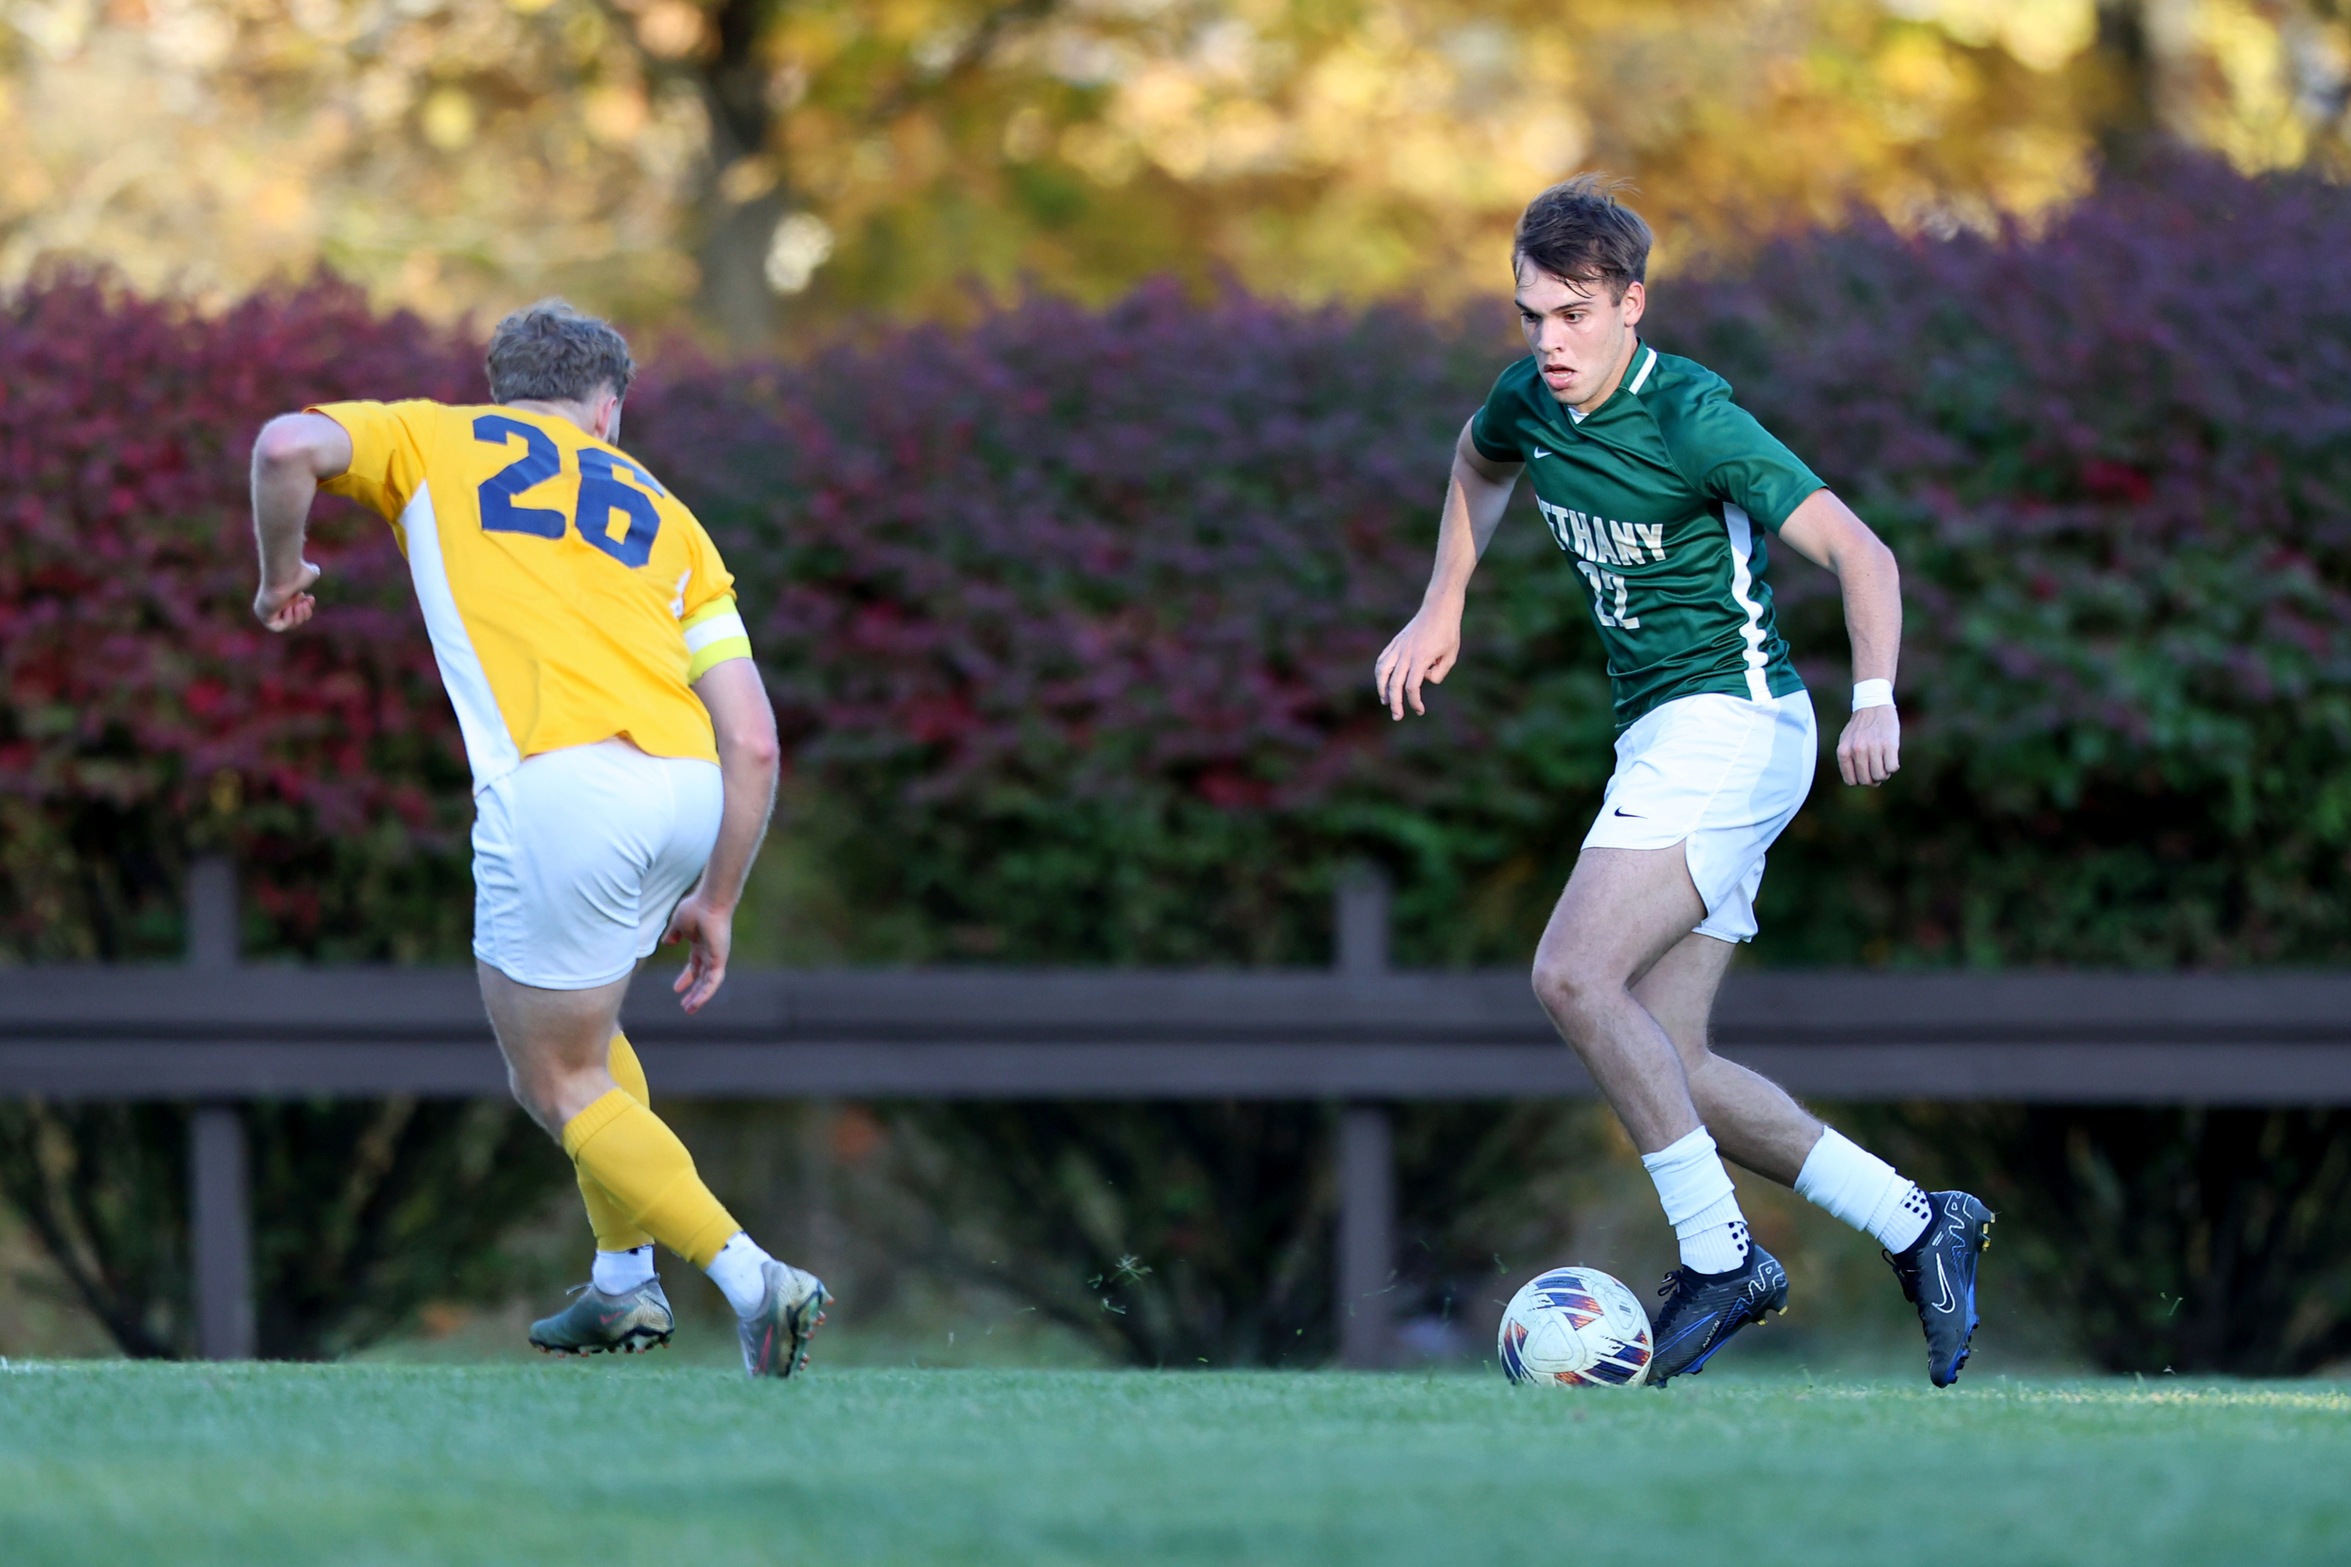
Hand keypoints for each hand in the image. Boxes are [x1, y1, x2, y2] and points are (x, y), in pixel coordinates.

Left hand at [254, 561, 321, 631]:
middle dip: (304, 614)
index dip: (306, 609)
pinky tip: (288, 608)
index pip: (297, 611)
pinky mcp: (264, 614)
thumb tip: (314, 572)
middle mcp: (275, 603)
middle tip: (303, 602)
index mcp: (284, 596)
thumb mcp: (310, 572)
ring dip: (298, 617)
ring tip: (298, 605)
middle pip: (294, 620)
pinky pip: (277, 627)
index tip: (309, 597)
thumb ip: (312, 574)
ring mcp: (268, 609)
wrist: (284, 572)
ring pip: (287, 625)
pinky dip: (288, 620)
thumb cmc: (297, 571)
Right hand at [663, 891, 734, 1012]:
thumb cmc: (695, 908)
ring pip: (708, 983)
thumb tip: (668, 942)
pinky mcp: (720, 960)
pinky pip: (713, 981)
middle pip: (702, 977)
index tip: (676, 989)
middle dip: (694, 991)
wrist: (708, 903)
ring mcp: (716, 957)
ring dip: (699, 997)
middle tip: (686, 1005)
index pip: (694, 966)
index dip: (686, 978)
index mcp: (701, 944)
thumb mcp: (679, 924)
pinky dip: (706, 993)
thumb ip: (674, 934)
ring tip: (690, 1009)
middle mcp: (710, 952)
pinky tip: (697, 1003)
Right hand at [1374, 605, 1462, 718]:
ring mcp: (1398, 647)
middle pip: (1394, 684)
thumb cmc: (1448, 632)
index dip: (1414, 702)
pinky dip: (1379, 673)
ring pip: (1382, 671)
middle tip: (1397, 716)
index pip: (1412, 687)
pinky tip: (1382, 682)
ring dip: (1381, 688)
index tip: (1420, 710)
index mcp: (1421, 658)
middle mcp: (1406, 654)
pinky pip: (1382, 660)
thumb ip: (1439, 673)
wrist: (1439, 608)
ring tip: (1385, 700)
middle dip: (1395, 703)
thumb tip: (1424, 679)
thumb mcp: (1451, 655)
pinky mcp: (1395, 642)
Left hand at [1837, 704, 1899, 786]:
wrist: (1874, 705)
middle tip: (1877, 768)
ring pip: (1881, 776)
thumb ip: (1847, 760)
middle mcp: (1857, 750)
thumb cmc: (1860, 727)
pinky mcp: (1889, 744)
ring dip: (1885, 773)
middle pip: (1867, 781)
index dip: (1860, 780)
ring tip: (1884, 762)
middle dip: (1874, 779)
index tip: (1865, 773)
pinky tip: (1891, 757)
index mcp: (1843, 751)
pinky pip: (1892, 768)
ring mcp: (1873, 747)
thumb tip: (1855, 781)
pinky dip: (1893, 766)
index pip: (1851, 781)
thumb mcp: (1846, 742)